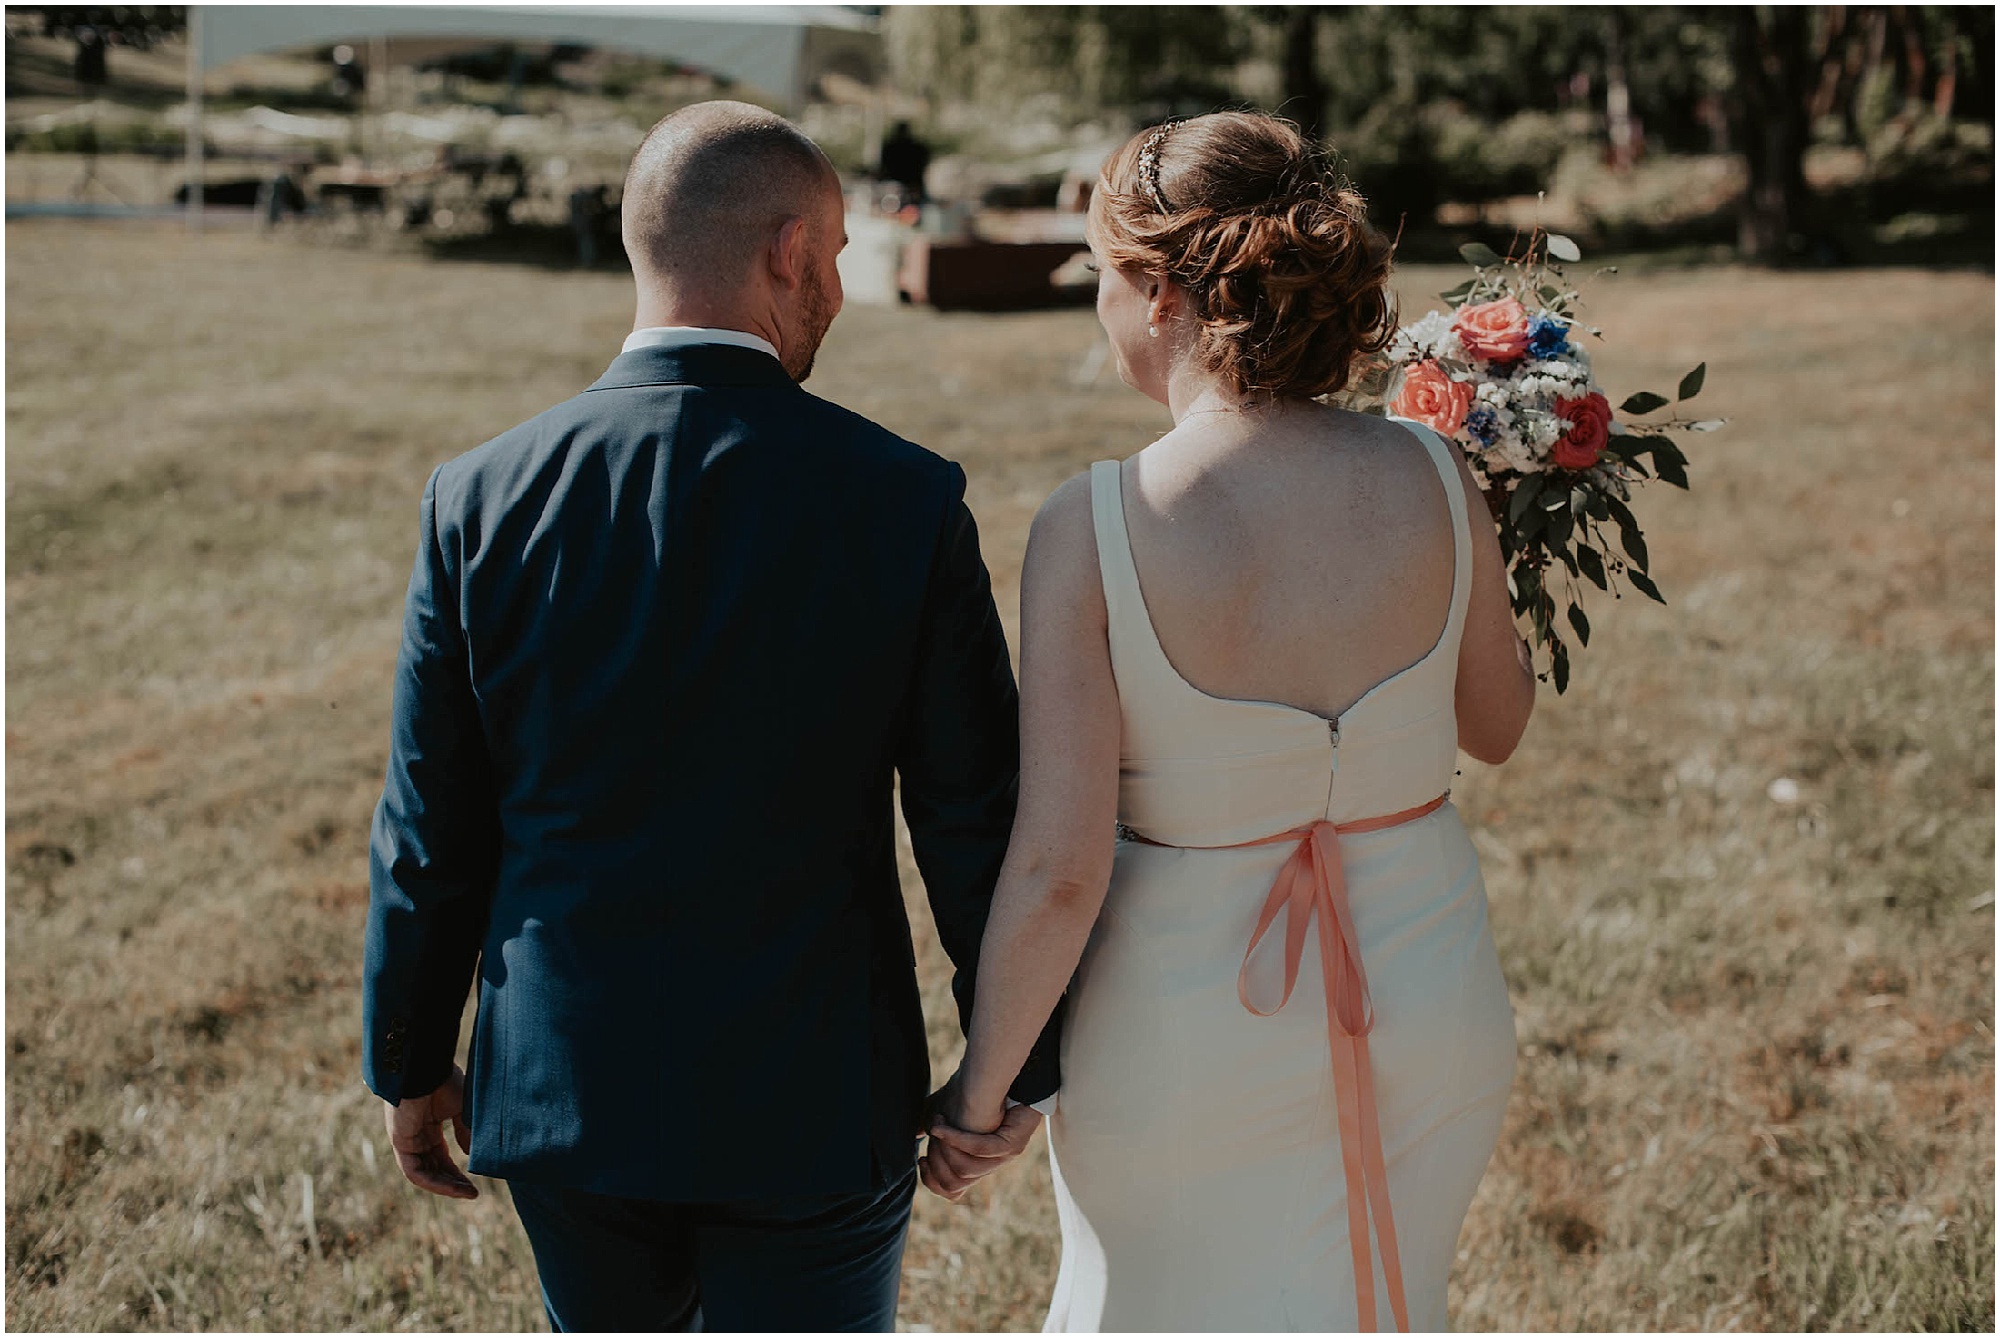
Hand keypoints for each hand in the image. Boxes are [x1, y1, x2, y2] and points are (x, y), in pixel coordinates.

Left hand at [383, 1065, 476, 1199]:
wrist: (426, 1067)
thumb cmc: (445, 1080)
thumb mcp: (462, 1109)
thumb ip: (465, 1131)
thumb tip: (471, 1153)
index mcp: (428, 1125)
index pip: (440, 1156)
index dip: (456, 1171)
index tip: (474, 1184)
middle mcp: (415, 1135)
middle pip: (432, 1167)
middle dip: (452, 1182)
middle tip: (472, 1193)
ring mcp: (406, 1140)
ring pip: (424, 1173)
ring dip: (445, 1186)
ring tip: (467, 1193)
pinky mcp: (399, 1142)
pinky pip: (415, 1172)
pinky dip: (434, 1182)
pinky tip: (454, 1187)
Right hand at [920, 1095, 1041, 1202]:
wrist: (1004, 1075)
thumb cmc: (974, 1092)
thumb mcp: (949, 1112)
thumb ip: (933, 1127)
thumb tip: (915, 1134)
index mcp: (977, 1162)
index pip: (952, 1191)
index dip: (932, 1181)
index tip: (921, 1159)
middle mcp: (991, 1164)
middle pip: (954, 1184)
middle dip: (935, 1162)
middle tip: (930, 1136)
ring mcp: (1004, 1157)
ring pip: (964, 1169)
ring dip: (943, 1148)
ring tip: (936, 1123)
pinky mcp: (1012, 1144)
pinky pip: (979, 1149)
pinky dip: (956, 1138)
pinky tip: (940, 1126)